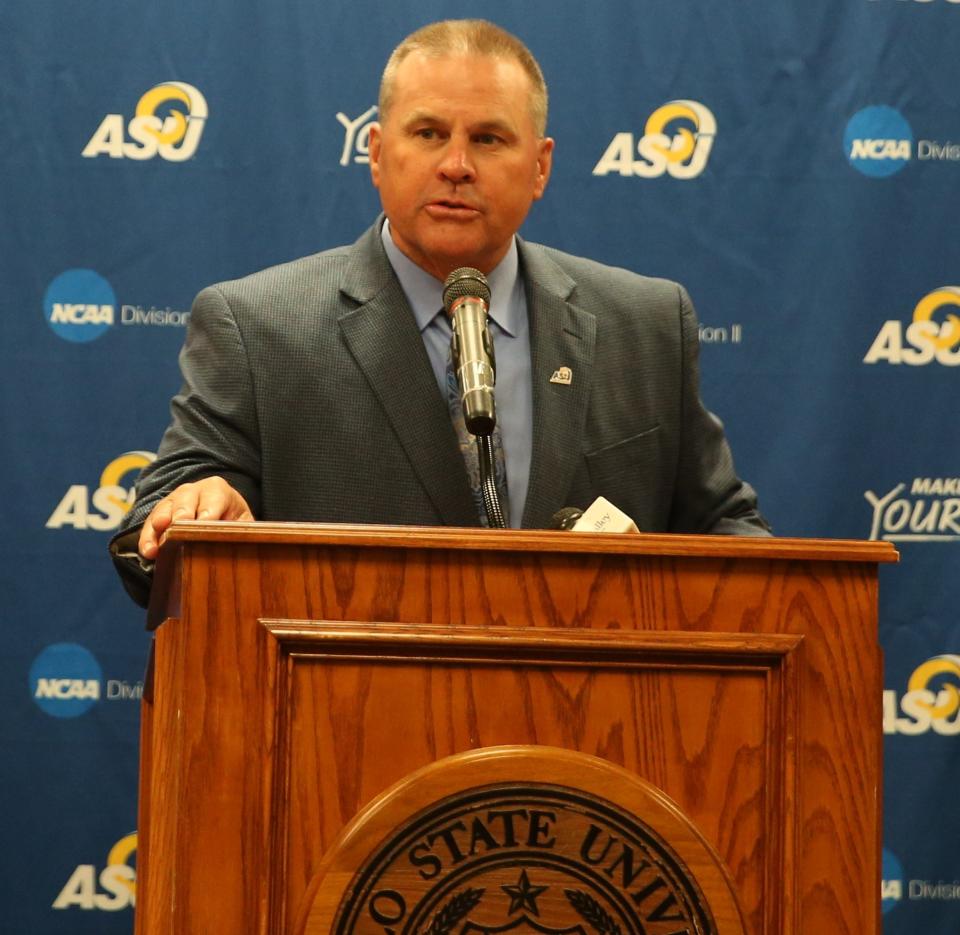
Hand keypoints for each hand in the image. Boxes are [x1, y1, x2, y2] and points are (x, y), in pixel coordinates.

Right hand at [138, 477, 252, 559]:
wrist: (217, 512)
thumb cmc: (231, 518)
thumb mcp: (242, 521)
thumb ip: (245, 529)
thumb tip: (250, 542)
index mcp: (217, 489)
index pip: (213, 498)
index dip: (208, 511)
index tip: (205, 523)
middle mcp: (192, 490)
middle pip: (185, 500)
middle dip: (182, 514)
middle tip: (179, 527)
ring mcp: (173, 501)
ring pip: (164, 510)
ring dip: (159, 528)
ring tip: (156, 545)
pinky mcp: (159, 515)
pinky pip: (150, 525)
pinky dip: (148, 538)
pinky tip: (148, 552)